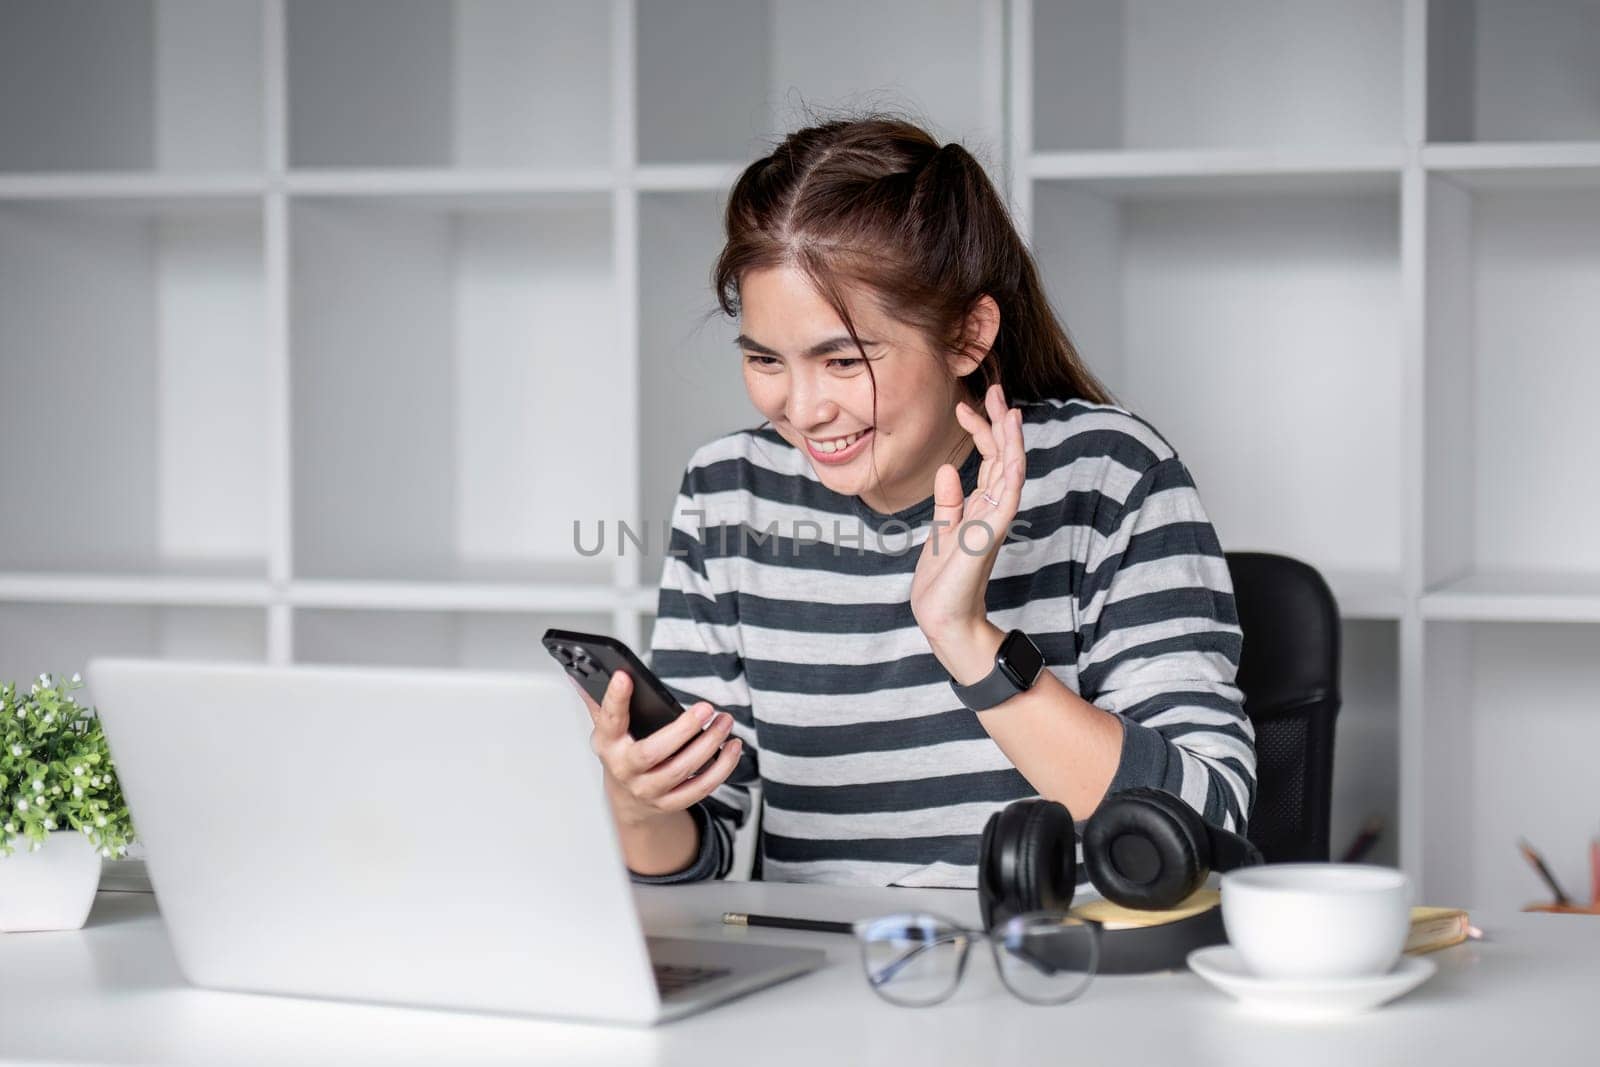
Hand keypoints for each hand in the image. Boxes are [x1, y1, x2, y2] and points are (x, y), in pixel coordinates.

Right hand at [570, 670, 742, 827]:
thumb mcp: (608, 727)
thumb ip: (600, 700)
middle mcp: (625, 769)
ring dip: (709, 745)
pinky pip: (700, 788)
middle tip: (706, 708)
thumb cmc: (622, 753)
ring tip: (725, 722)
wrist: (628, 799)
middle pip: (652, 752)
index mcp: (608, 744)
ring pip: (682, 769)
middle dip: (683, 730)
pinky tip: (732, 748)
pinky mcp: (671, 803)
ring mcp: (648, 789)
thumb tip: (580, 671)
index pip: (609, 720)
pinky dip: (721, 768)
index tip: (625, 676)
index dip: (616, 698)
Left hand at [910, 382, 1025, 648]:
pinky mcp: (990, 537)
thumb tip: (948, 469)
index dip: (981, 431)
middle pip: (1004, 458)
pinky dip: (1011, 475)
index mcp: (981, 507)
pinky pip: (1007, 501)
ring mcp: (994, 523)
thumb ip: (949, 502)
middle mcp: (993, 511)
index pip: (989, 460)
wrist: (941, 616)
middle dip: (1001, 424)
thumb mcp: (943, 532)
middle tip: (997, 391)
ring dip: (1012, 442)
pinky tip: (1012, 453)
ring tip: (1009, 410)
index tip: (964, 405)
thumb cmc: (943, 581)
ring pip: (1011, 473)